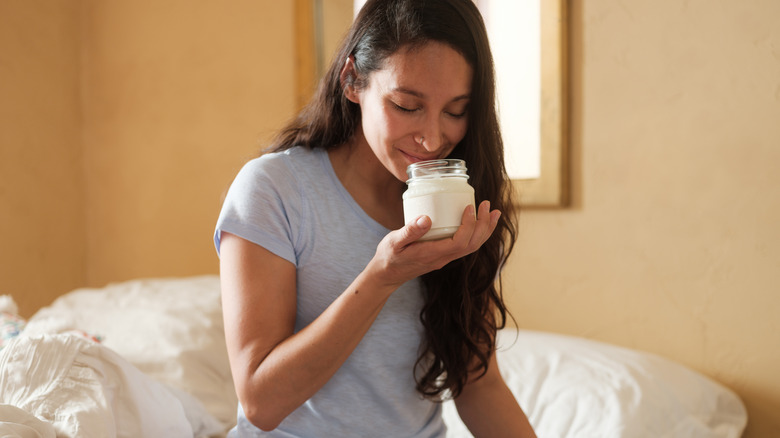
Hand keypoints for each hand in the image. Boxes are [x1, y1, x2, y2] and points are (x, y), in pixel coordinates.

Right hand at [367, 200, 500, 287]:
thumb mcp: (394, 242)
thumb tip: (426, 218)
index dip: (469, 225)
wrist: (386, 275)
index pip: (460, 242)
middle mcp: (443, 258)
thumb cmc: (389, 257)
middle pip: (472, 245)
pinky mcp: (443, 255)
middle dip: (484, 225)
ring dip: (485, 230)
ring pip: (472, 247)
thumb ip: (410, 231)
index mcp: (432, 254)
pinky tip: (478, 223)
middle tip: (488, 205)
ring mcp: (444, 258)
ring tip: (493, 213)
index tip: (470, 207)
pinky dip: (476, 234)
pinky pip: (465, 246)